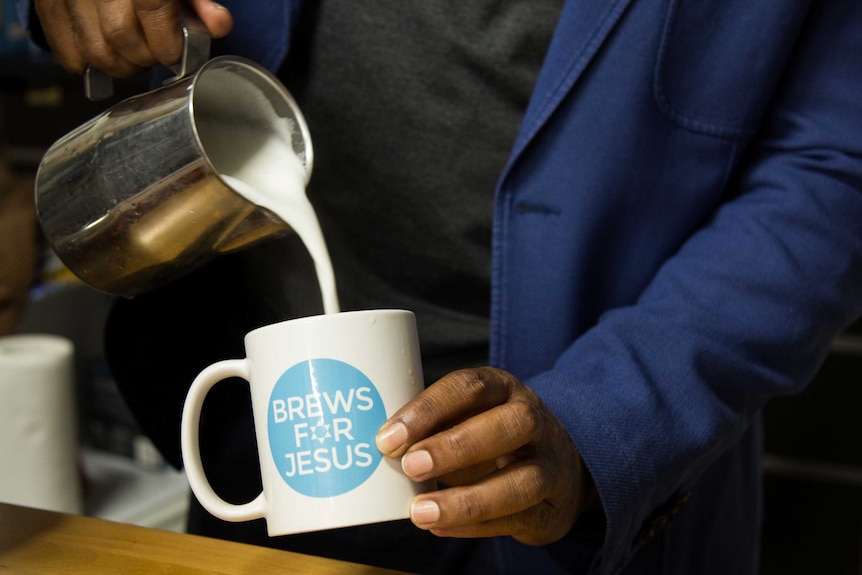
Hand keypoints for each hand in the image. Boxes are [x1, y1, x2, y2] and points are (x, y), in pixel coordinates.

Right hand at [33, 0, 233, 76]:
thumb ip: (197, 1)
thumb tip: (219, 25)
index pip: (153, 12)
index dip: (169, 44)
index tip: (176, 55)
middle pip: (121, 37)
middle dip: (145, 57)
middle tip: (155, 54)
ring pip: (95, 51)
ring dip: (120, 67)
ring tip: (134, 56)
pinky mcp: (49, 5)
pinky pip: (69, 54)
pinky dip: (89, 64)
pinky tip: (106, 52)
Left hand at [376, 366, 597, 545]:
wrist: (559, 466)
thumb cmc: (492, 435)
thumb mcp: (469, 415)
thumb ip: (434, 426)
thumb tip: (382, 447)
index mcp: (503, 389)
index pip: (470, 387)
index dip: (429, 409)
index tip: (388, 437)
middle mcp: (533, 420)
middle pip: (510, 425)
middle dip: (455, 447)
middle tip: (409, 467)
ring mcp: (549, 464)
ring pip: (522, 480)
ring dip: (467, 499)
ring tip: (420, 511)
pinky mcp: (552, 506)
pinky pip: (519, 517)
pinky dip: (475, 525)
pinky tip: (440, 526)